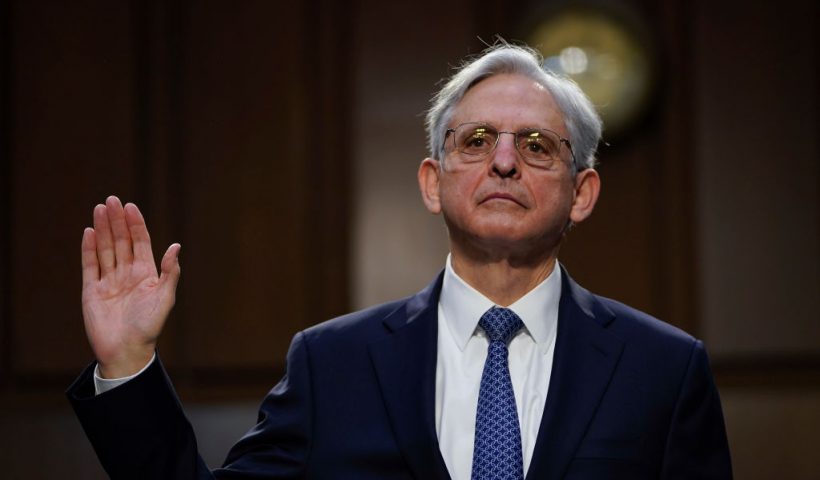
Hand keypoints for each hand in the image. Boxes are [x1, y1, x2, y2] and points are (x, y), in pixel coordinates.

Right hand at [81, 196, 180, 378]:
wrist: (126, 351)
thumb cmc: (149, 327)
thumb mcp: (165, 298)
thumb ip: (170, 272)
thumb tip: (176, 246)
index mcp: (146, 274)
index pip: (140, 242)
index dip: (135, 224)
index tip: (130, 206)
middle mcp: (127, 274)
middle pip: (121, 241)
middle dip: (117, 221)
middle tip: (112, 200)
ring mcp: (109, 281)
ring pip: (105, 249)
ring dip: (103, 229)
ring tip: (100, 209)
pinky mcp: (92, 291)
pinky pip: (89, 266)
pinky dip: (89, 249)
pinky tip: (90, 232)